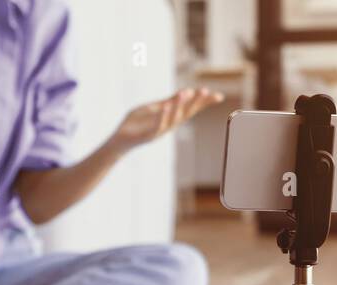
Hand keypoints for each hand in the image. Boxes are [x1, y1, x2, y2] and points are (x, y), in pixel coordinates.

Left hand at [109, 87, 223, 153]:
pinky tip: (166, 107)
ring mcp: (158, 131)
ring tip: (187, 92)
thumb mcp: (152, 108)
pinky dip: (162, 117)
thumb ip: (167, 102)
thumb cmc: (134, 124)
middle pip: (186, 114)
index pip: (190, 109)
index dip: (204, 103)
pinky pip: (156, 126)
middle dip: (196, 103)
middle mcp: (167, 125)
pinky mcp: (147, 136)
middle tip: (206, 92)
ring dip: (180, 106)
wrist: (118, 141)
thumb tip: (185, 92)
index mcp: (170, 118)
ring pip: (173, 119)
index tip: (218, 96)